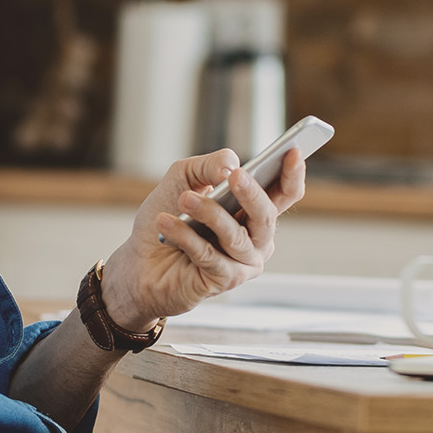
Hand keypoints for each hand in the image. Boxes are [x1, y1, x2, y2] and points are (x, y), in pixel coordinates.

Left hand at [101, 148, 307, 326]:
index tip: (294, 152)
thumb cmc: (167, 218)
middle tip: (233, 176)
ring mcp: (243, 262)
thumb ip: (210, 165)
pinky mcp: (224, 280)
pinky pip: (210, 255)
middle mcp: (255, 238)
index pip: (285, 192)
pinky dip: (186, 237)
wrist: (138, 261)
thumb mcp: (184, 179)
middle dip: (251, 194)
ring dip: (209, 213)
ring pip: (236, 236)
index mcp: (253, 210)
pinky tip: (166, 224)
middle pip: (266, 216)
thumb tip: (231, 167)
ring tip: (185, 200)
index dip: (293, 173)